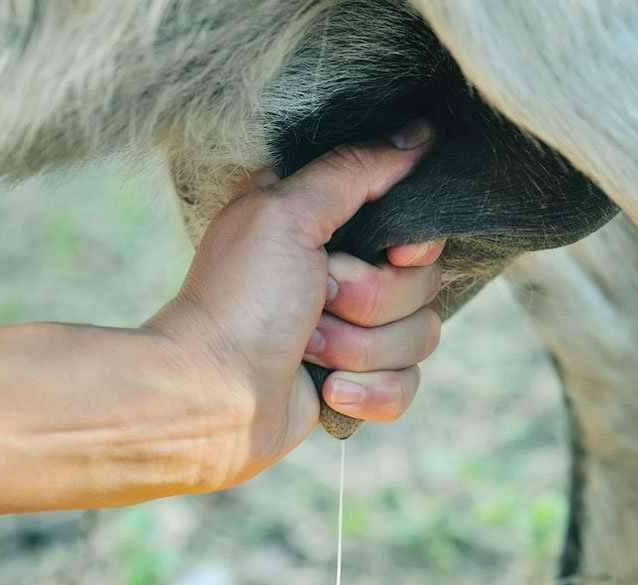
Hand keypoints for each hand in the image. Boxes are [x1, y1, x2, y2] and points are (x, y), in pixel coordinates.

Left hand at [148, 130, 442, 486]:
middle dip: (369, 301)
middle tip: (317, 302)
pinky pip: (406, 386)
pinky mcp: (358, 383)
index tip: (392, 252)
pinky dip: (368, 392)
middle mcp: (349, 274)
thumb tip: (417, 137)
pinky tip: (326, 390)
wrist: (212, 395)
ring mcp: (356, 332)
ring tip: (308, 348)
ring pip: (420, 337)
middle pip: (425, 284)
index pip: (416, 226)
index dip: (411, 245)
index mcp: (331, 225)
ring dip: (359, 348)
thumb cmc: (241, 301)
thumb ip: (353, 170)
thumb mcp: (287, 212)